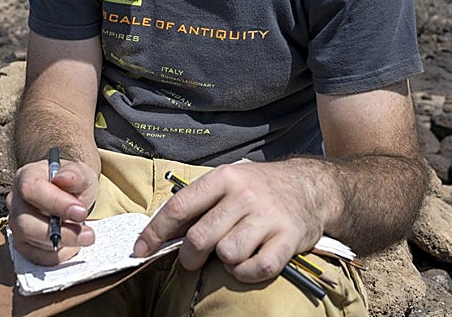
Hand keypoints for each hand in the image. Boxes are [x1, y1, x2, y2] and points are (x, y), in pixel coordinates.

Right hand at [5, 157, 98, 265]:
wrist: (72, 198)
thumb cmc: (72, 184)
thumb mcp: (80, 174)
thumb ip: (74, 174)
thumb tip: (64, 179)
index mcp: (26, 177)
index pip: (31, 189)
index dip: (55, 203)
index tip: (80, 212)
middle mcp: (15, 201)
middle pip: (26, 221)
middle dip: (61, 231)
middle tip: (88, 234)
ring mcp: (16, 224)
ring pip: (30, 241)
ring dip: (62, 243)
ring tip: (84, 237)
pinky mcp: (22, 245)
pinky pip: (36, 257)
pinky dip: (58, 255)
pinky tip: (72, 245)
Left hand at [133, 160, 331, 283]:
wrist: (310, 186)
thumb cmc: (260, 188)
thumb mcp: (229, 181)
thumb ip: (199, 203)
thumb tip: (162, 232)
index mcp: (223, 178)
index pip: (179, 207)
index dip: (155, 232)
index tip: (140, 250)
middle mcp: (244, 195)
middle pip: (200, 238)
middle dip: (189, 256)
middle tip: (193, 259)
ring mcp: (267, 217)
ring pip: (227, 255)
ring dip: (225, 262)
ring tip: (233, 251)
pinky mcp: (288, 238)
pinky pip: (256, 268)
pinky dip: (247, 273)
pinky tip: (249, 262)